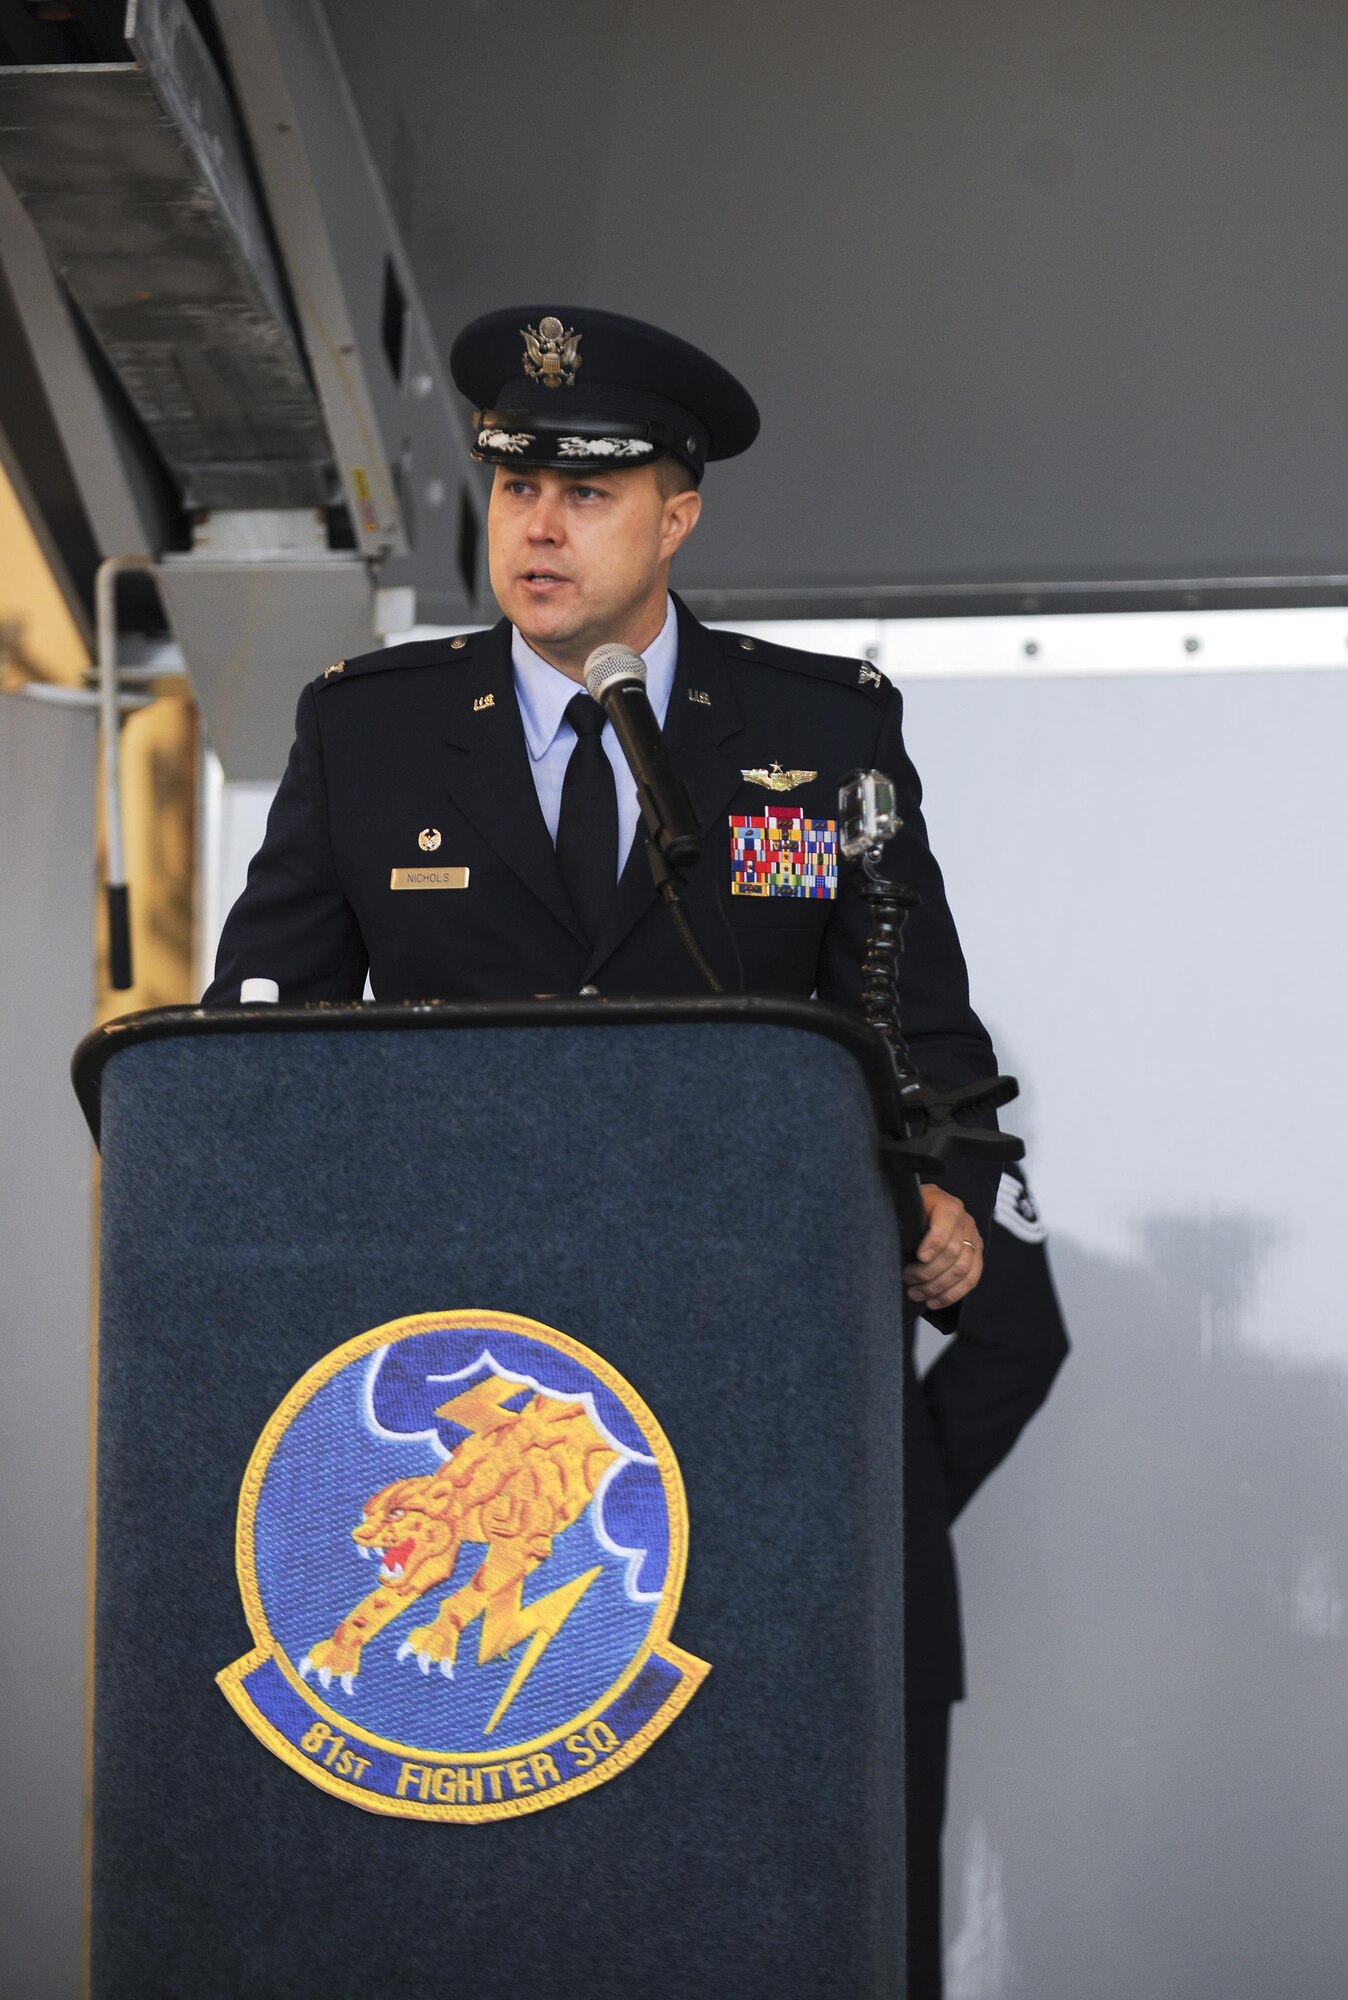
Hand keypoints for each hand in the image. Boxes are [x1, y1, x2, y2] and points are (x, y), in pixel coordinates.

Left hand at [903, 1185, 982, 1310]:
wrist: (930, 1205)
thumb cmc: (915, 1209)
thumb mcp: (908, 1207)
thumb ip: (906, 1221)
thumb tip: (893, 1245)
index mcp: (948, 1206)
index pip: (945, 1227)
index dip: (933, 1244)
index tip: (918, 1257)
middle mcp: (965, 1222)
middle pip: (952, 1253)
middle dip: (927, 1271)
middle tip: (906, 1278)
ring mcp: (973, 1239)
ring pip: (962, 1270)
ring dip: (936, 1287)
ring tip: (915, 1293)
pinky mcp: (976, 1256)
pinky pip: (971, 1280)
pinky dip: (951, 1295)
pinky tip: (933, 1302)